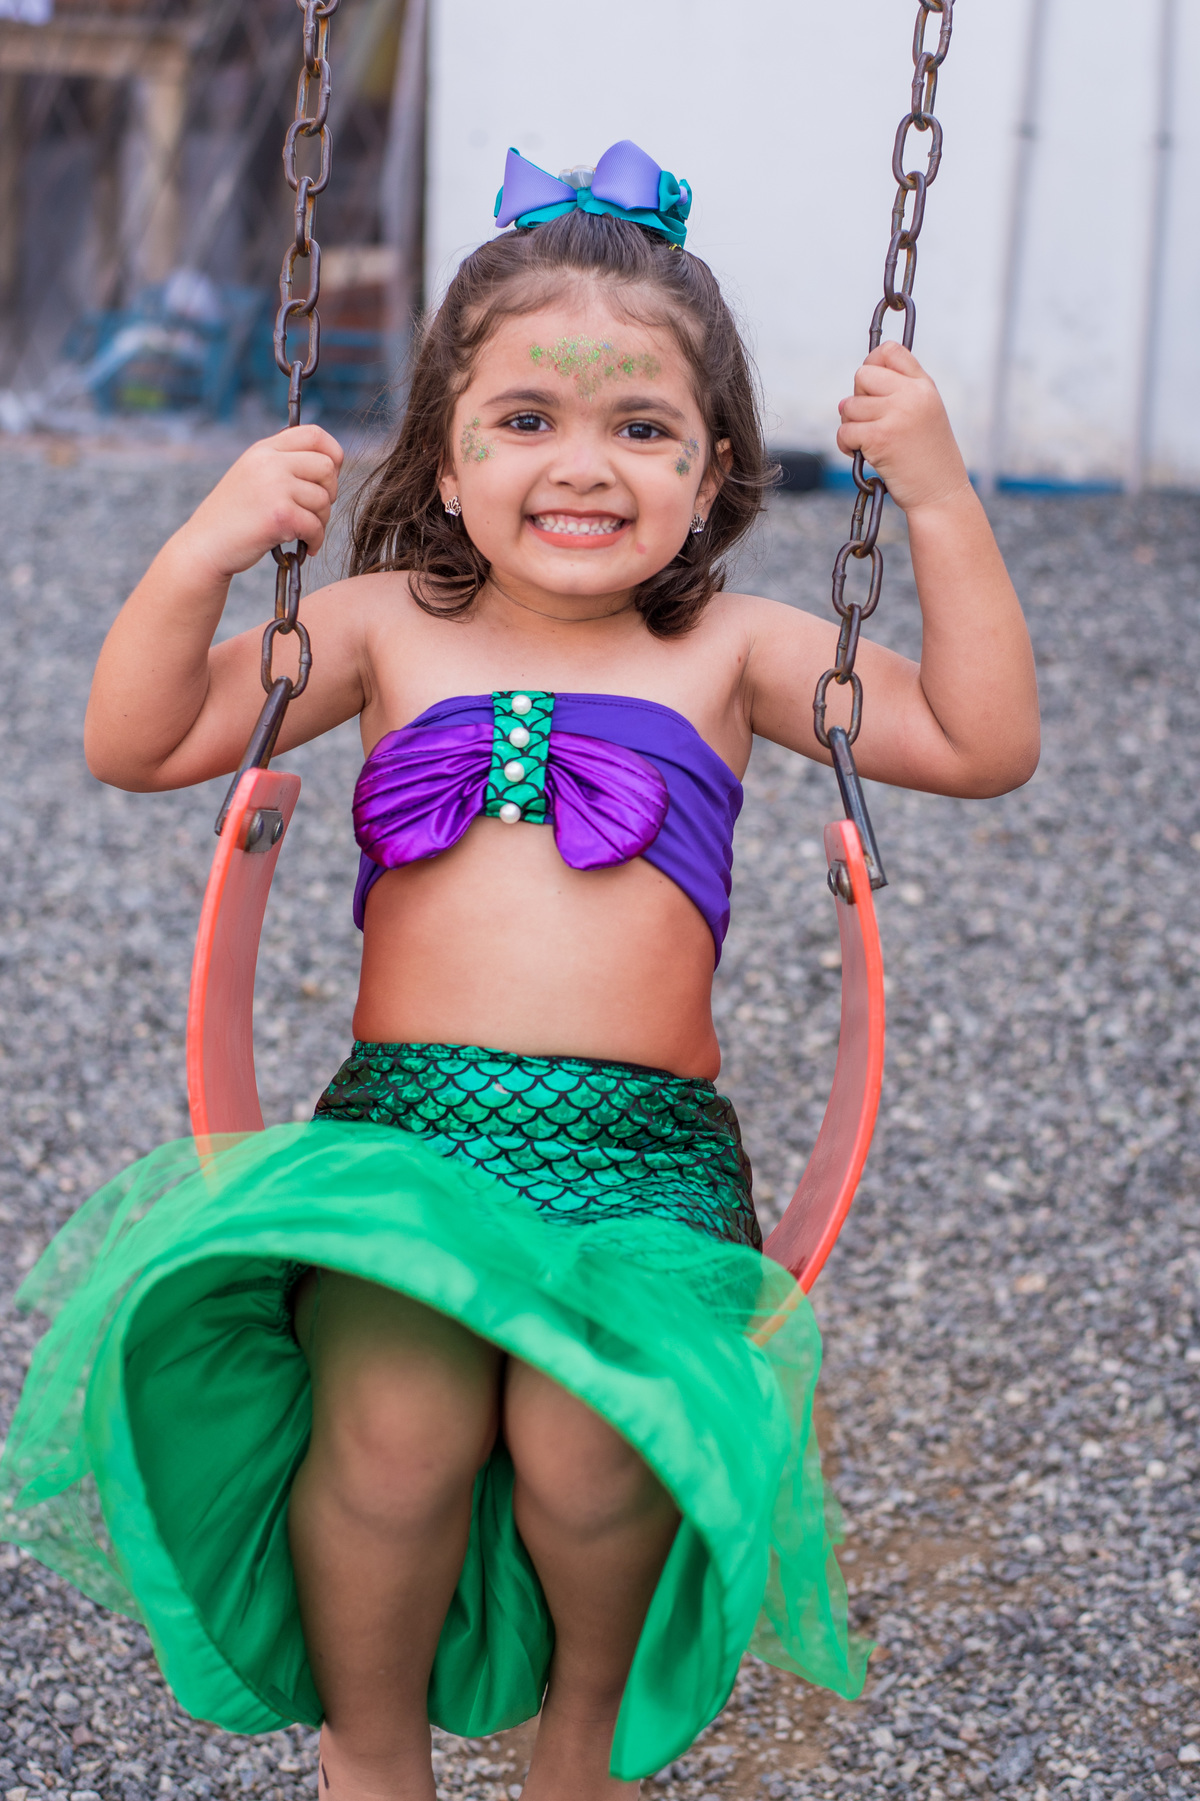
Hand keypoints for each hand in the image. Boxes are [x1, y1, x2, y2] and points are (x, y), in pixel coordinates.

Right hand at [176, 425, 343, 583]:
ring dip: (322, 520)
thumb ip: (283, 463)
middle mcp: (269, 462)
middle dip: (330, 492)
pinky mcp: (280, 515)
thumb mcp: (254, 475)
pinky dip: (315, 540)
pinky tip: (306, 546)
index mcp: (264, 449)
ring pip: (324, 499)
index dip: (333, 453)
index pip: (314, 434)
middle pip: (326, 466)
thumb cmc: (234, 515)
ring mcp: (274, 487)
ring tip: (306, 531)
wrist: (206, 544)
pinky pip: (316, 526)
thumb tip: (330, 463)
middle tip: (316, 510)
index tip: (330, 475)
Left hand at [836, 342, 967, 515]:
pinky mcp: (881, 438)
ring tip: (869, 443)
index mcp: (925, 386)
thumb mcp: (925, 415)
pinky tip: (860, 455)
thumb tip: (851, 393)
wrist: (940, 494)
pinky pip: (845, 431)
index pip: (891, 351)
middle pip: (863, 375)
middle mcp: (912, 395)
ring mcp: (897, 415)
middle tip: (869, 421)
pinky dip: (846, 445)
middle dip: (858, 398)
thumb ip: (899, 395)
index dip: (873, 364)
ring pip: (849, 406)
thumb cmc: (928, 459)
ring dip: (851, 426)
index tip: (871, 387)